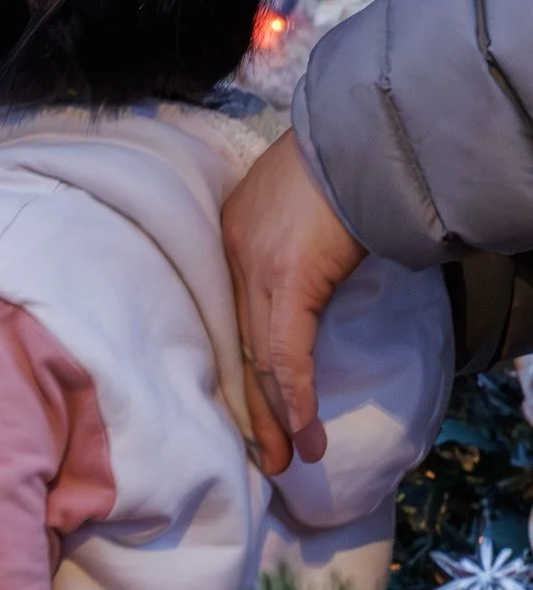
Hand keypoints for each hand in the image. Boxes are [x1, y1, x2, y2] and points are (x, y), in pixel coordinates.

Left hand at [220, 132, 365, 472]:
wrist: (355, 132)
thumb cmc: (338, 161)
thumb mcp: (301, 206)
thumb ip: (296, 247)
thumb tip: (314, 282)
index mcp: (234, 237)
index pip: (237, 320)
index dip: (249, 368)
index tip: (259, 406)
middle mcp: (235, 257)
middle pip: (242, 348)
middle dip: (257, 407)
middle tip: (267, 455)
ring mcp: (257, 270)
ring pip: (262, 360)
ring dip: (279, 414)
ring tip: (288, 457)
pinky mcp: (287, 280)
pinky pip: (286, 353)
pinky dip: (295, 394)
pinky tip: (301, 428)